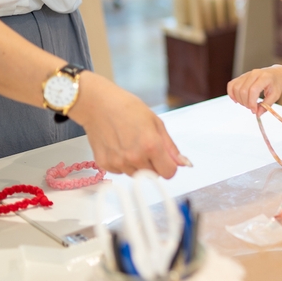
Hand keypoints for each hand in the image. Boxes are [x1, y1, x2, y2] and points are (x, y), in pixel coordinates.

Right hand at [70, 72, 185, 178]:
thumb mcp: (156, 123)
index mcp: (151, 146)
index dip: (169, 166)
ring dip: (138, 165)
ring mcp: (118, 163)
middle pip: (153, 176)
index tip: (165, 158)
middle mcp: (135, 157)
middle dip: (154, 164)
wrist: (98, 104)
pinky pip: (121, 172)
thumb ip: (171, 147)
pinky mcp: (105, 164)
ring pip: (137, 175)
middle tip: (146, 146)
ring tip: (131, 144)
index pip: (169, 173)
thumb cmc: (128, 108)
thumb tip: (184, 163)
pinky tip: (119, 146)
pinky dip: (123, 163)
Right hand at [227, 66, 281, 115]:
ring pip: (236, 88)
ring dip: (239, 100)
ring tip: (247, 104)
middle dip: (246, 103)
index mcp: (264, 77)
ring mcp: (246, 74)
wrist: (275, 74)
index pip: (253, 90)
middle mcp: (254, 74)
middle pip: (243, 90)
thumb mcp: (275, 96)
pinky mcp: (241, 77)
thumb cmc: (275, 85)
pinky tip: (237, 100)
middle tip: (252, 108)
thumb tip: (257, 114)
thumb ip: (266, 105)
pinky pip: (231, 85)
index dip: (251, 102)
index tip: (254, 110)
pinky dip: (231, 94)